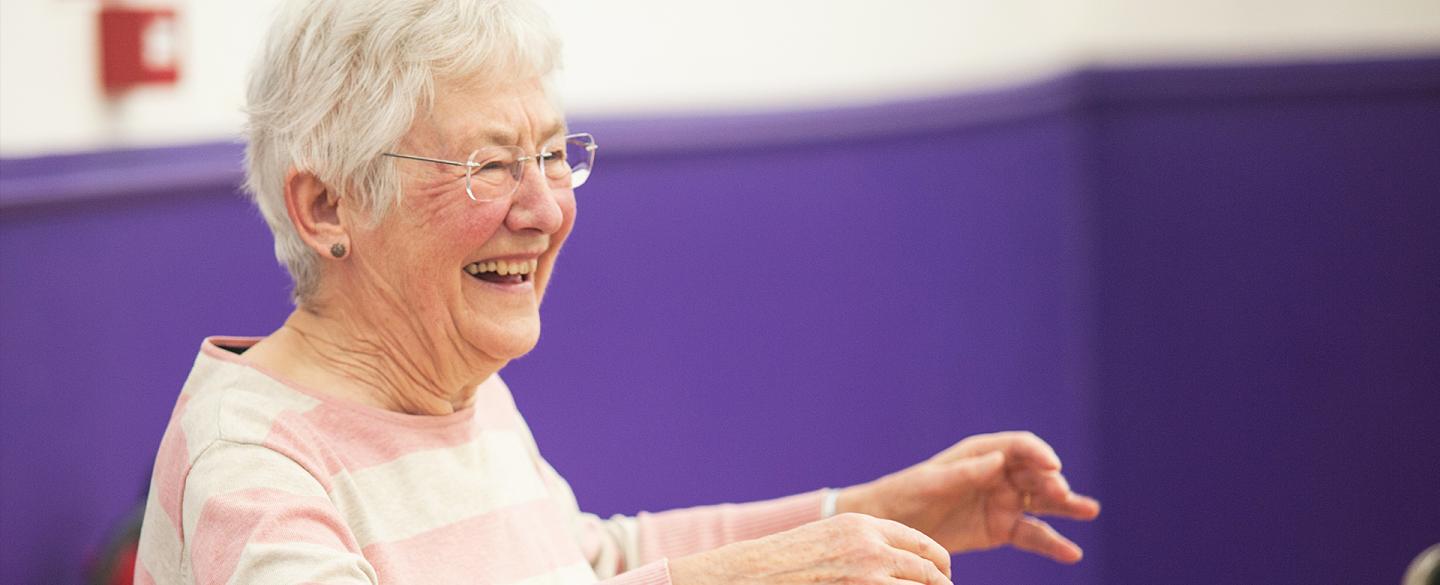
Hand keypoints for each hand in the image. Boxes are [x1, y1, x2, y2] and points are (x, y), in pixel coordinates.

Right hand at [669, 513, 952, 584]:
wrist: (751, 576)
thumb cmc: (787, 564)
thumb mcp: (829, 539)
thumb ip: (864, 544)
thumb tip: (898, 562)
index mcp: (865, 526)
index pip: (924, 545)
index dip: (938, 566)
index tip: (940, 578)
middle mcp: (873, 547)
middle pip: (932, 572)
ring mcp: (869, 577)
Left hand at [837, 431, 1099, 562]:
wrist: (890, 524)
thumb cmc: (906, 494)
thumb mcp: (931, 483)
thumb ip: (964, 473)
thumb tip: (997, 460)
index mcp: (981, 454)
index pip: (1019, 447)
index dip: (1038, 454)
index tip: (1053, 466)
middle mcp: (998, 475)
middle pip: (1036, 474)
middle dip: (1052, 482)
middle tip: (1062, 495)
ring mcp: (1002, 502)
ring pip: (1042, 503)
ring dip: (1066, 506)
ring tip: (1089, 511)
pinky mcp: (1000, 529)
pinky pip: (1032, 535)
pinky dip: (1053, 544)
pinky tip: (1072, 553)